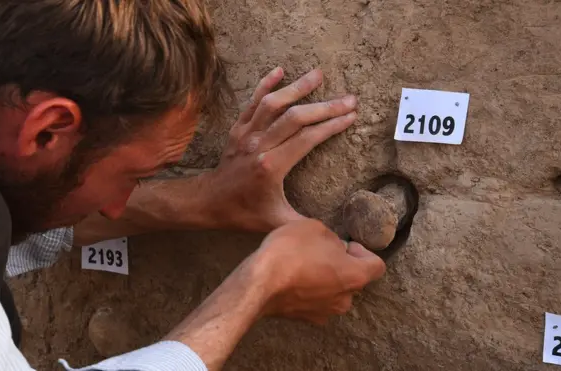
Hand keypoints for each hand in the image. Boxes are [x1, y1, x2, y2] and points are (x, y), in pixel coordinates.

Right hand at [163, 219, 384, 369]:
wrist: (259, 283)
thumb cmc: (290, 251)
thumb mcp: (315, 227)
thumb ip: (331, 238)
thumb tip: (333, 247)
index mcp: (355, 276)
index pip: (377, 266)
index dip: (364, 251)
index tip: (347, 244)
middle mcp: (345, 299)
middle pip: (354, 280)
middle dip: (342, 265)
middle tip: (322, 251)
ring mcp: (324, 312)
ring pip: (334, 292)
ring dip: (326, 279)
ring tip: (305, 264)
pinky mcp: (305, 319)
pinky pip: (315, 302)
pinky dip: (309, 291)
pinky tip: (292, 278)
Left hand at [204, 67, 357, 230]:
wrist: (209, 201)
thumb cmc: (243, 213)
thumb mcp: (276, 223)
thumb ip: (305, 225)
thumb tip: (334, 234)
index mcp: (271, 166)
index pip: (307, 139)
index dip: (331, 125)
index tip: (351, 116)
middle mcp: (259, 145)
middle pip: (296, 118)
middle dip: (325, 107)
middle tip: (349, 99)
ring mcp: (247, 134)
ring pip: (274, 104)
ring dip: (297, 87)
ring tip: (318, 74)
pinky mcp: (238, 128)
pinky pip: (252, 102)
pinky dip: (265, 85)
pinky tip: (279, 71)